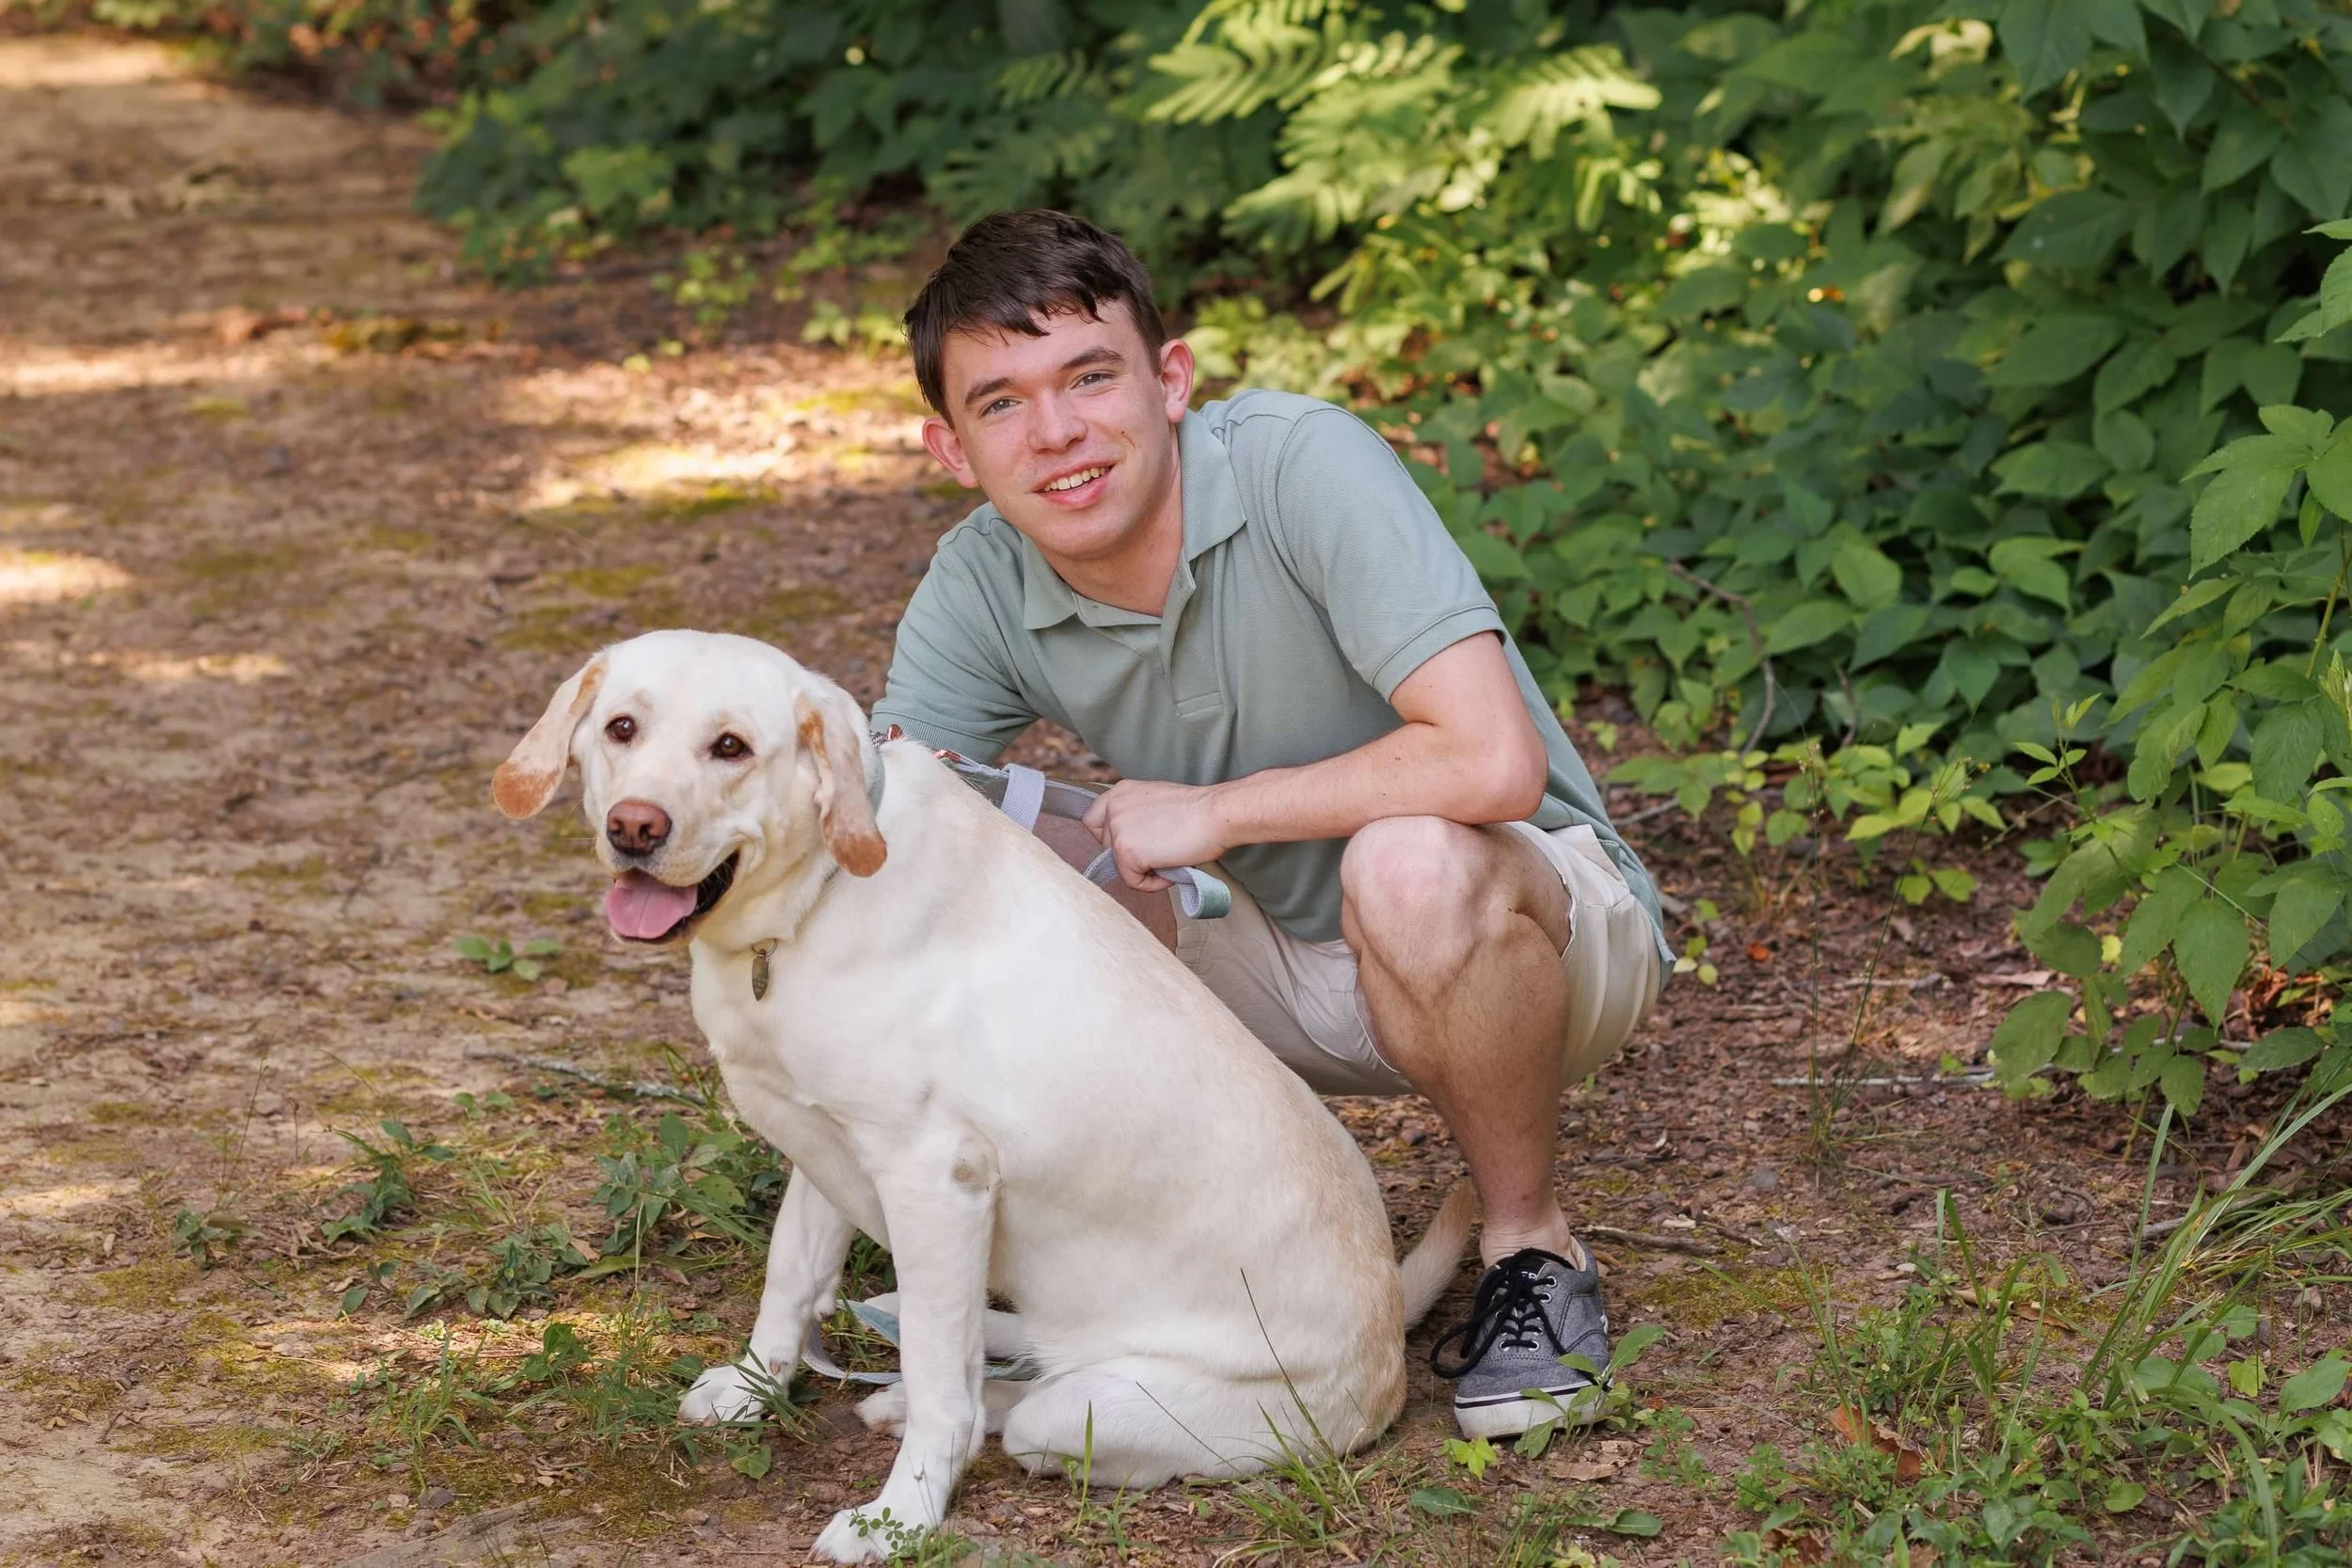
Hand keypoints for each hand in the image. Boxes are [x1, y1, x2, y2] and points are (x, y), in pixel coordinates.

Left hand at [1081, 779, 1229, 892]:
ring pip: (1120, 866)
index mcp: (1119, 791)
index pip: (1094, 821)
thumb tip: (1136, 842)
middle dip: (1130, 856)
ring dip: (1144, 870)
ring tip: (1170, 861)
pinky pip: (1132, 881)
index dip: (1112, 838)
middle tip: (1159, 854)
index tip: (1135, 845)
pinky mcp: (1125, 851)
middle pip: (1105, 846)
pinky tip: (1171, 870)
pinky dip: (1152, 884)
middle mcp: (1112, 807)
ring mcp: (1116, 829)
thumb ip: (1138, 816)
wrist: (1216, 814)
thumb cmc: (1199, 811)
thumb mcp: (1157, 802)